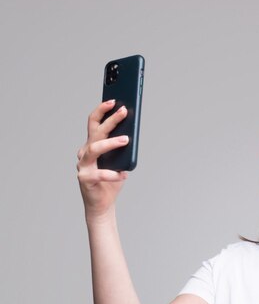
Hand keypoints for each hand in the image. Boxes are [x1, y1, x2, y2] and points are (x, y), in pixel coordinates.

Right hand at [76, 100, 129, 219]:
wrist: (102, 204)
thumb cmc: (111, 180)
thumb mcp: (119, 160)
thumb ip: (121, 147)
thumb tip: (131, 132)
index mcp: (91, 145)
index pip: (94, 123)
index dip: (102, 110)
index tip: (113, 100)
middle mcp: (84, 153)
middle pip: (96, 132)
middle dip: (110, 119)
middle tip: (124, 111)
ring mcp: (83, 165)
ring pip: (94, 149)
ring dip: (111, 143)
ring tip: (126, 140)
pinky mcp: (85, 179)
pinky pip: (99, 174)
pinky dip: (113, 174)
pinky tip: (124, 174)